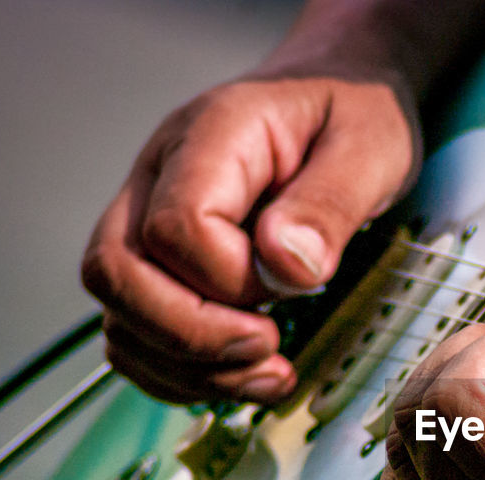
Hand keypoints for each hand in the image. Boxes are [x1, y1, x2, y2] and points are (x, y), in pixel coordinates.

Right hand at [81, 70, 417, 403]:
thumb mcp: (369, 148)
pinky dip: (181, 374)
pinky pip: (135, 334)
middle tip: (270, 351)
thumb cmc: (354, 117)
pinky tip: (243, 376)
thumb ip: (328, 205)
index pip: (175, 228)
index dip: (230, 282)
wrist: (336, 98)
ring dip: (188, 368)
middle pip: (115, 272)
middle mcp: (156, 176)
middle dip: (192, 337)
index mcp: (209, 137)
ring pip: (117, 314)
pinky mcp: (159, 264)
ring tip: (269, 375)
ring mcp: (146, 221)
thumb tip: (284, 269)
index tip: (296, 289)